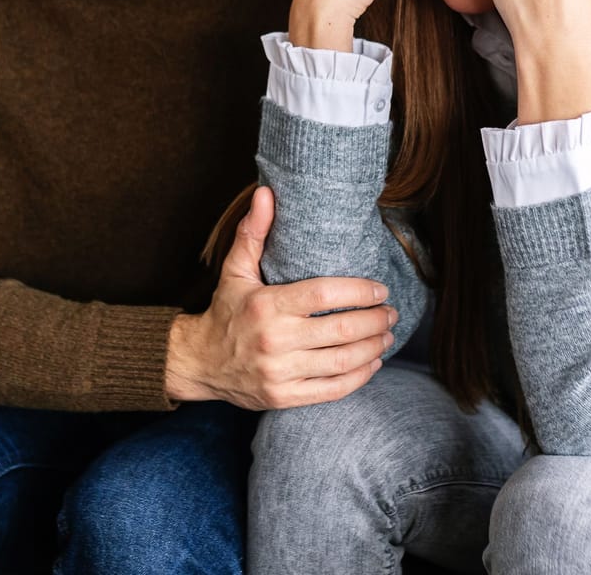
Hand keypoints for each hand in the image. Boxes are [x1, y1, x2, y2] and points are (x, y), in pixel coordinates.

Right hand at [165, 187, 394, 408]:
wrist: (199, 362)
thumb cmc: (225, 311)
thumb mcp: (234, 270)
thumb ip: (253, 232)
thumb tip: (266, 192)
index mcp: (266, 305)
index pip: (324, 295)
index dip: (359, 291)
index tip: (380, 290)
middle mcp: (274, 340)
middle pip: (340, 329)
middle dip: (375, 320)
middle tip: (391, 312)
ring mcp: (280, 372)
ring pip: (342, 361)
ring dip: (373, 347)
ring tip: (387, 335)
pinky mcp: (284, 397)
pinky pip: (332, 390)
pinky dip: (359, 377)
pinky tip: (373, 363)